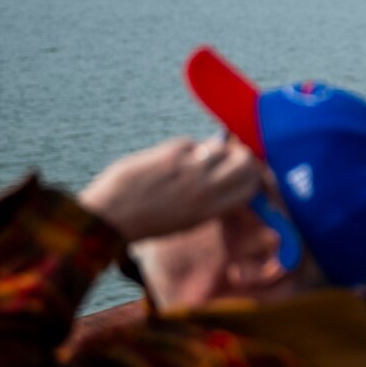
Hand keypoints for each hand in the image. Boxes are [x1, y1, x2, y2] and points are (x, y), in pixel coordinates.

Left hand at [78, 137, 260, 240]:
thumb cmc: (149, 221)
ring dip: (213, 152)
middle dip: (241, 157)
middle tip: (228, 161)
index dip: (254, 173)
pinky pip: (191, 144)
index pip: (252, 181)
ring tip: (196, 163)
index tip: (247, 174)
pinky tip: (170, 164)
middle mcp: (206, 186)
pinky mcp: (171, 152)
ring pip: (219, 147)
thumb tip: (226, 175)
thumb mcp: (190, 219)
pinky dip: (186, 150)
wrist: (111, 216)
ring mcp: (189, 166)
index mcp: (213, 208)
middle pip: (244, 159)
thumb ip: (212, 199)